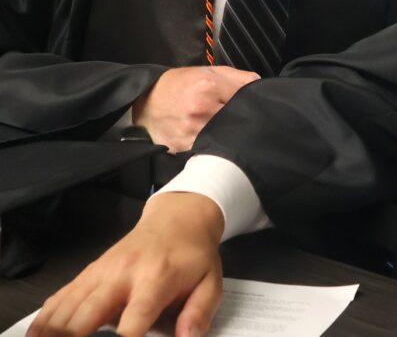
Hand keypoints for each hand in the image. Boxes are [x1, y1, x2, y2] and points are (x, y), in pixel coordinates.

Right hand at [28, 193, 224, 336]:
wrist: (177, 219)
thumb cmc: (193, 255)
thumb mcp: (210, 282)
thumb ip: (199, 313)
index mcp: (157, 278)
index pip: (136, 316)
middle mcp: (123, 274)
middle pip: (87, 314)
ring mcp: (101, 272)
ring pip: (66, 307)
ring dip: (53, 332)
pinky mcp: (88, 272)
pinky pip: (60, 297)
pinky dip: (45, 320)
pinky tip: (37, 335)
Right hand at [133, 66, 258, 152]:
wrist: (146, 100)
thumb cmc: (182, 84)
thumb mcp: (211, 72)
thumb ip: (240, 78)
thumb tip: (262, 88)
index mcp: (208, 88)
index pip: (244, 100)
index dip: (250, 103)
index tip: (251, 106)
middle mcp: (199, 111)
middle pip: (236, 121)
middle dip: (239, 120)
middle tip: (237, 119)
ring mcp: (190, 132)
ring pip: (224, 138)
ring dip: (227, 135)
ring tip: (223, 128)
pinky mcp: (182, 148)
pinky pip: (207, 149)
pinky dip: (212, 146)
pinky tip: (210, 138)